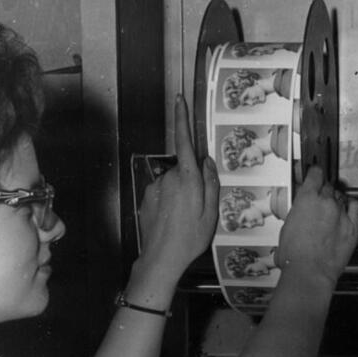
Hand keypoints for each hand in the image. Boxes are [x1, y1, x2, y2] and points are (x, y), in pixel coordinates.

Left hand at [136, 95, 218, 278]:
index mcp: (187, 178)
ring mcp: (155, 187)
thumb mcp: (211, 213)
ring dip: (181, 195)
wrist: (161, 258)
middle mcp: (168, 177)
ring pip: (173, 183)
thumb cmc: (190, 237)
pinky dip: (170, 203)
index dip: (182, 118)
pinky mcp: (147, 197)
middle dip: (192, 182)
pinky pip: (163, 194)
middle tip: (199, 208)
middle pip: (183, 168)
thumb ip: (210, 183)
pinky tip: (173, 221)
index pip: (184, 141)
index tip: (180, 99)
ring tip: (185, 220)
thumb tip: (206, 161)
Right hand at [275, 165, 357, 289]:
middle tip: (320, 200)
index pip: (315, 175)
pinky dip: (352, 206)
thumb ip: (297, 213)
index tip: (316, 174)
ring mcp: (340, 213)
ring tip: (332, 209)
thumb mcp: (287, 226)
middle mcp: (325, 202)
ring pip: (341, 197)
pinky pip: (356, 208)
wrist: (309, 271)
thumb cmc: (294, 254)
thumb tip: (301, 213)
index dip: (315, 173)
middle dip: (324, 192)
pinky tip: (349, 208)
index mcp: (306, 198)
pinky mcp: (352, 226)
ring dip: (336, 200)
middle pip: (328, 187)